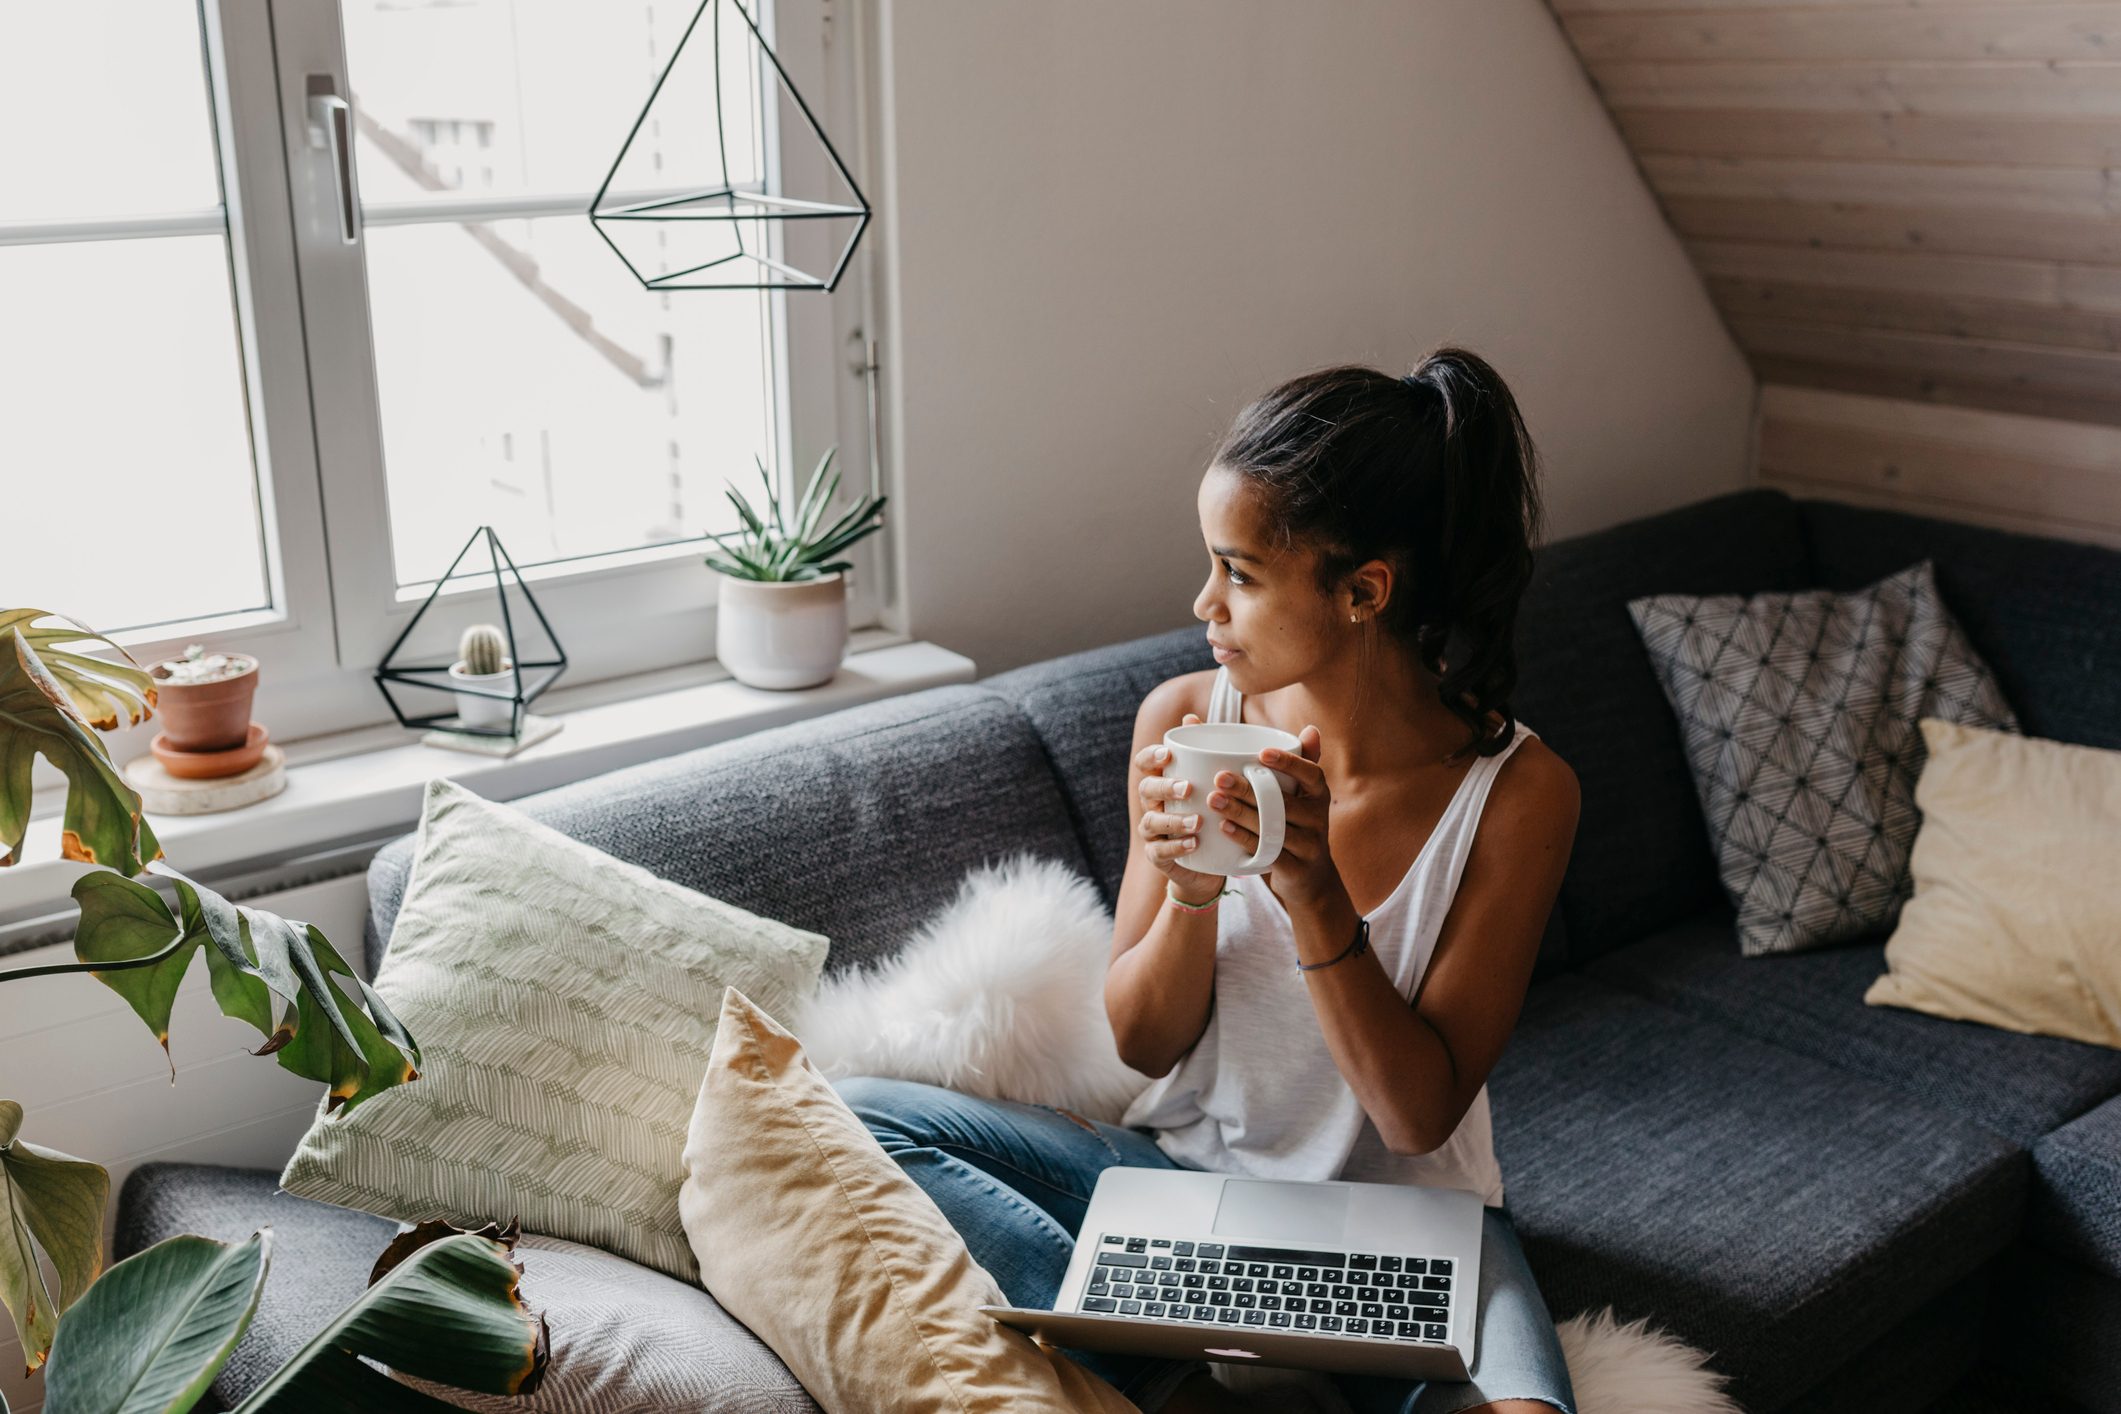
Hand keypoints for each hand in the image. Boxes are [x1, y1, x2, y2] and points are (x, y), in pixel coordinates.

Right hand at [1133, 713, 1225, 905]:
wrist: (1212, 861)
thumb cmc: (1212, 813)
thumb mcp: (1214, 783)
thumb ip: (1205, 751)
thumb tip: (1191, 717)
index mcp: (1162, 780)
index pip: (1144, 762)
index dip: (1151, 756)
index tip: (1169, 754)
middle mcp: (1152, 804)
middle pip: (1146, 789)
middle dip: (1165, 787)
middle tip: (1188, 788)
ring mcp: (1152, 831)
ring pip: (1151, 821)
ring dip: (1173, 820)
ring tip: (1198, 822)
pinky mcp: (1158, 856)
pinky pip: (1159, 851)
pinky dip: (1175, 847)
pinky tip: (1193, 843)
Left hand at [1205, 724, 1343, 915]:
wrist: (1308, 878)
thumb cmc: (1293, 823)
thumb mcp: (1296, 795)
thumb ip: (1289, 762)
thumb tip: (1300, 723)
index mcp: (1318, 794)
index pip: (1312, 773)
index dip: (1290, 762)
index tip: (1261, 753)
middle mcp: (1318, 818)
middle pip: (1283, 802)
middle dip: (1249, 789)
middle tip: (1219, 777)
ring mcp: (1309, 844)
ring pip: (1273, 827)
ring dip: (1241, 813)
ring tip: (1213, 800)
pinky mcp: (1295, 868)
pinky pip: (1270, 852)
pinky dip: (1245, 840)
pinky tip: (1224, 828)